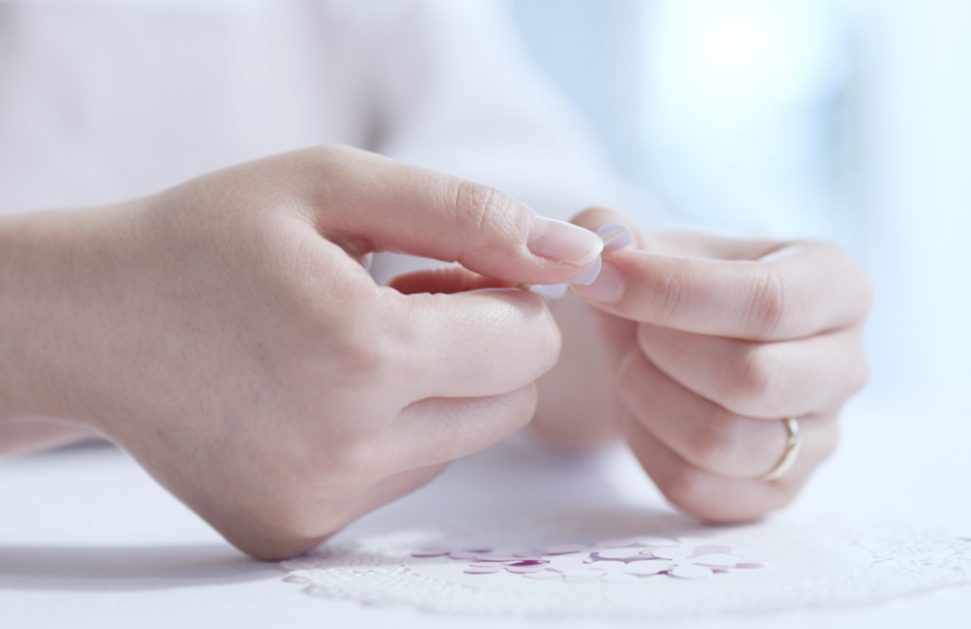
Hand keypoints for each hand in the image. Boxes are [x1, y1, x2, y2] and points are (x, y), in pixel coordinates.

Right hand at [0, 145, 603, 558]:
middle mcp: (343, 450)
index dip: (505, 294)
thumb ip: (469, 216)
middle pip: (511, 404)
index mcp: (360, 353)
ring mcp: (317, 503)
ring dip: (435, 386)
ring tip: (350, 341)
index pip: (528, 344)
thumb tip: (578, 256)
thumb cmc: (211, 237)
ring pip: (462, 441)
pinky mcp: (295, 532)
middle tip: (403, 299)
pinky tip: (321, 389)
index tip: (447, 267)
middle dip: (483, 344)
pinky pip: (403, 476)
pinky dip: (390, 430)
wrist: (91, 322)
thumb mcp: (334, 187)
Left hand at [556, 208, 870, 521]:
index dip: (674, 294)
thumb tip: (601, 250)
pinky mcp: (780, 492)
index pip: (770, 301)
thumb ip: (610, 228)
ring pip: (722, 442)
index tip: (604, 282)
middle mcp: (846, 365)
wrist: (668, 349)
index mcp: (834, 285)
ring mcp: (821, 438)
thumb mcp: (644, 242)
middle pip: (753, 381)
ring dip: (650, 401)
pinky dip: (648, 450)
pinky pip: (699, 490)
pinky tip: (644, 413)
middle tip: (635, 332)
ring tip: (637, 368)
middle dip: (663, 355)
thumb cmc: (671, 288)